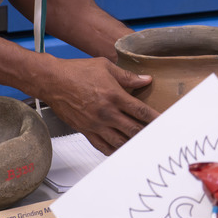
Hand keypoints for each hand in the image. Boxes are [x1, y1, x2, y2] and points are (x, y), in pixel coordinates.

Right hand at [40, 57, 158, 154]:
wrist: (53, 81)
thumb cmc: (77, 71)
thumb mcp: (105, 67)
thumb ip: (128, 76)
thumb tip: (146, 80)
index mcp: (114, 96)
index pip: (141, 111)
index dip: (155, 119)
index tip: (164, 122)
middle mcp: (106, 113)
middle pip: (133, 130)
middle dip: (147, 134)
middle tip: (157, 137)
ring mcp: (95, 124)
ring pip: (120, 141)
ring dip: (133, 144)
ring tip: (143, 145)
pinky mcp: (86, 131)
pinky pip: (103, 146)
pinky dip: (114, 150)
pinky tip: (121, 150)